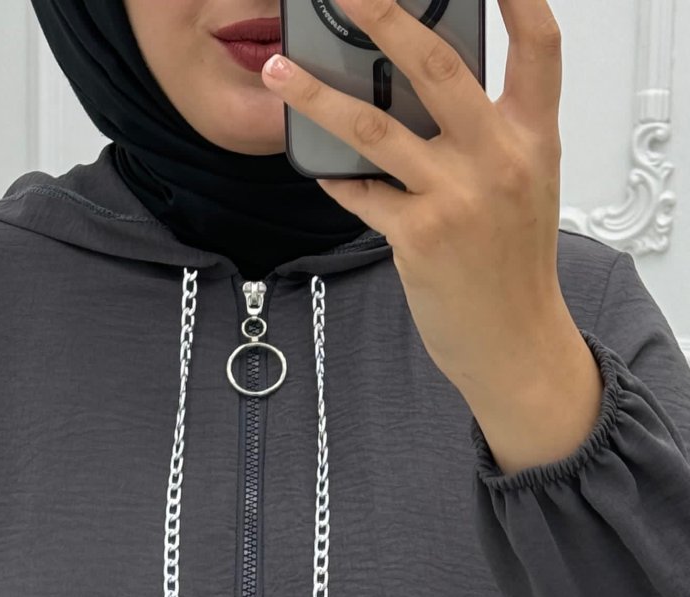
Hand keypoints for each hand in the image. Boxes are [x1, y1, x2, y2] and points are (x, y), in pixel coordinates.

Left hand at [260, 0, 575, 402]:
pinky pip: (361, 193)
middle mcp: (500, 158)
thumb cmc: (514, 267)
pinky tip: (319, 168)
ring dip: (317, 95)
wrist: (515, 343)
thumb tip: (429, 91)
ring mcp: (457, 196)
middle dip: (384, 14)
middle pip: (437, 65)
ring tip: (279, 73)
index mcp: (535, 136)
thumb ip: (493, 133)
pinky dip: (336, 177)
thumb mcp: (527, 185)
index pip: (538, 43)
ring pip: (374, 127)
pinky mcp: (419, 235)